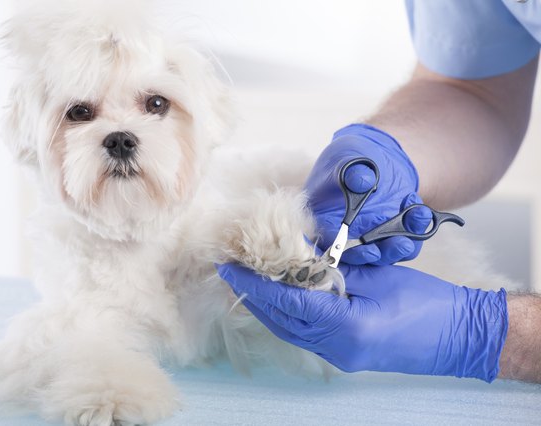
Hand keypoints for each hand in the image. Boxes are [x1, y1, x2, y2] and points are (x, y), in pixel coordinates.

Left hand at [217, 262, 507, 381]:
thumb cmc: (426, 303)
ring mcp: (340, 357)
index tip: (230, 268)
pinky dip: (288, 314)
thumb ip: (334, 269)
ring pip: (289, 330)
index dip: (255, 284)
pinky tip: (280, 297)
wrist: (461, 337)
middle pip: (281, 320)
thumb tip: (299, 255)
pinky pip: (304, 334)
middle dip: (253, 295)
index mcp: (347, 327)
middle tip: (231, 271)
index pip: (288, 302)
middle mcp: (337, 348)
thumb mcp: (377, 277)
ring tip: (247, 282)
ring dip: (267, 306)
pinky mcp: (344, 356)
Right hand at [305, 123, 431, 264]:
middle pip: (361, 256)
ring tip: (418, 217)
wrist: (374, 156)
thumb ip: (350, 170)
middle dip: (383, 253)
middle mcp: (347, 234)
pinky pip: (405, 240)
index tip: (368, 250)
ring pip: (385, 252)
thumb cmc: (350, 158)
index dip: (349, 251)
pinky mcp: (393, 232)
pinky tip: (421, 211)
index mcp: (325, 220)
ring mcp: (371, 235)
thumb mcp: (346, 158)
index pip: (332, 242)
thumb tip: (362, 182)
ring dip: (404, 243)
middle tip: (402, 244)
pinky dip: (416, 230)